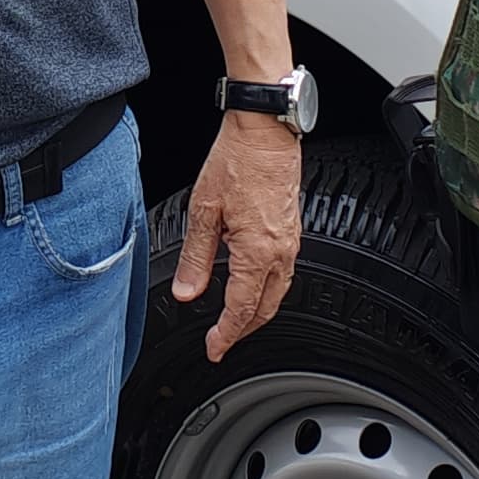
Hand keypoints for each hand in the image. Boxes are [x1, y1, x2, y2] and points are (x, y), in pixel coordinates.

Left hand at [176, 111, 303, 361]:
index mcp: (258, 252)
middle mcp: (280, 251)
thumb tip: (186, 292)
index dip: (226, 334)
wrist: (265, 131)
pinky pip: (284, 272)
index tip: (213, 348)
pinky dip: (268, 289)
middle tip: (222, 341)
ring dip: (257, 312)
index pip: (241, 309)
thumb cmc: (236, 160)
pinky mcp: (292, 228)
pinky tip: (253, 284)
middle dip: (243, 330)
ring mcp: (291, 240)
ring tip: (235, 320)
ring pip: (278, 292)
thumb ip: (195, 257)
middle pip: (265, 308)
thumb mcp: (203, 211)